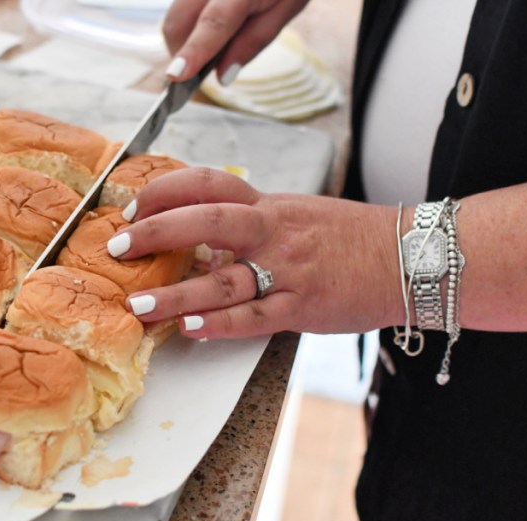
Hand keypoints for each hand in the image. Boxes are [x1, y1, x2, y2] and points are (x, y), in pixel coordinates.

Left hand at [109, 168, 400, 338]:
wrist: (409, 258)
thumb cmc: (348, 238)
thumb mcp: (296, 214)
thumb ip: (249, 223)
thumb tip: (197, 239)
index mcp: (269, 204)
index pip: (210, 183)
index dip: (166, 191)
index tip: (133, 207)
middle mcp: (274, 230)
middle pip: (206, 221)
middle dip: (156, 233)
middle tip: (118, 247)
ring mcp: (288, 270)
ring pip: (222, 280)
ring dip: (176, 294)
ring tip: (139, 305)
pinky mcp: (302, 307)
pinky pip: (253, 317)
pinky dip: (218, 325)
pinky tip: (188, 330)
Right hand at [162, 0, 309, 81]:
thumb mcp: (286, 8)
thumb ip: (254, 40)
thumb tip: (222, 76)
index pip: (214, 21)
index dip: (194, 50)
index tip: (176, 77)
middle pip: (178, 21)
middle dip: (182, 52)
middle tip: (200, 69)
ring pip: (174, 15)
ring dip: (184, 39)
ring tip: (210, 45)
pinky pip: (181, 7)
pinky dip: (188, 24)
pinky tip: (209, 26)